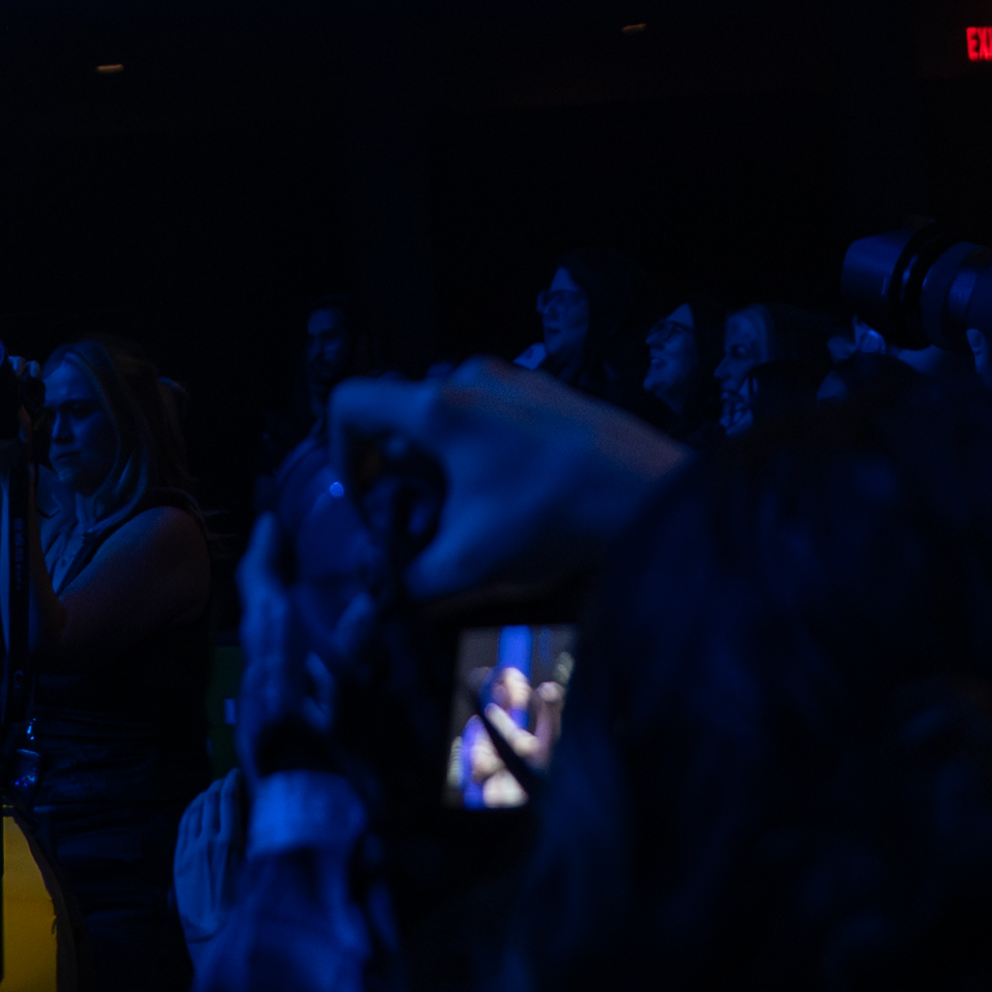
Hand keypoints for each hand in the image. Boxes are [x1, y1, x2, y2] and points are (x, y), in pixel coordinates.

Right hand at [328, 358, 685, 601]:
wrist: (651, 494)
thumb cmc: (553, 518)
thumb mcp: (468, 563)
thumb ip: (406, 587)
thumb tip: (366, 614)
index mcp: (438, 406)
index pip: (351, 402)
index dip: (340, 452)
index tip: (363, 498)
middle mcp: (471, 377)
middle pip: (403, 417)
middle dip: (400, 472)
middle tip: (421, 521)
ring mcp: (516, 381)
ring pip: (449, 417)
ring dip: (443, 466)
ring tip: (471, 517)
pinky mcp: (550, 394)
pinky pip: (491, 415)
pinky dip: (483, 453)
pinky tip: (513, 500)